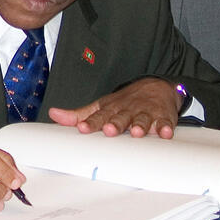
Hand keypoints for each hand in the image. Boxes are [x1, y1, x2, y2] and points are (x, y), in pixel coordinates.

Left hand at [48, 77, 180, 137]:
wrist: (155, 86)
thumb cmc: (124, 102)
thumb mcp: (101, 105)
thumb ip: (78, 114)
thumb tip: (54, 114)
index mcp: (110, 108)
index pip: (99, 116)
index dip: (90, 122)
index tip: (83, 128)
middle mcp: (127, 110)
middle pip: (120, 117)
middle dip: (115, 124)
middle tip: (109, 130)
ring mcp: (145, 113)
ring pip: (142, 120)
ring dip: (140, 126)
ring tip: (137, 133)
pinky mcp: (163, 117)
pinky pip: (165, 122)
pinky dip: (165, 127)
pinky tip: (165, 132)